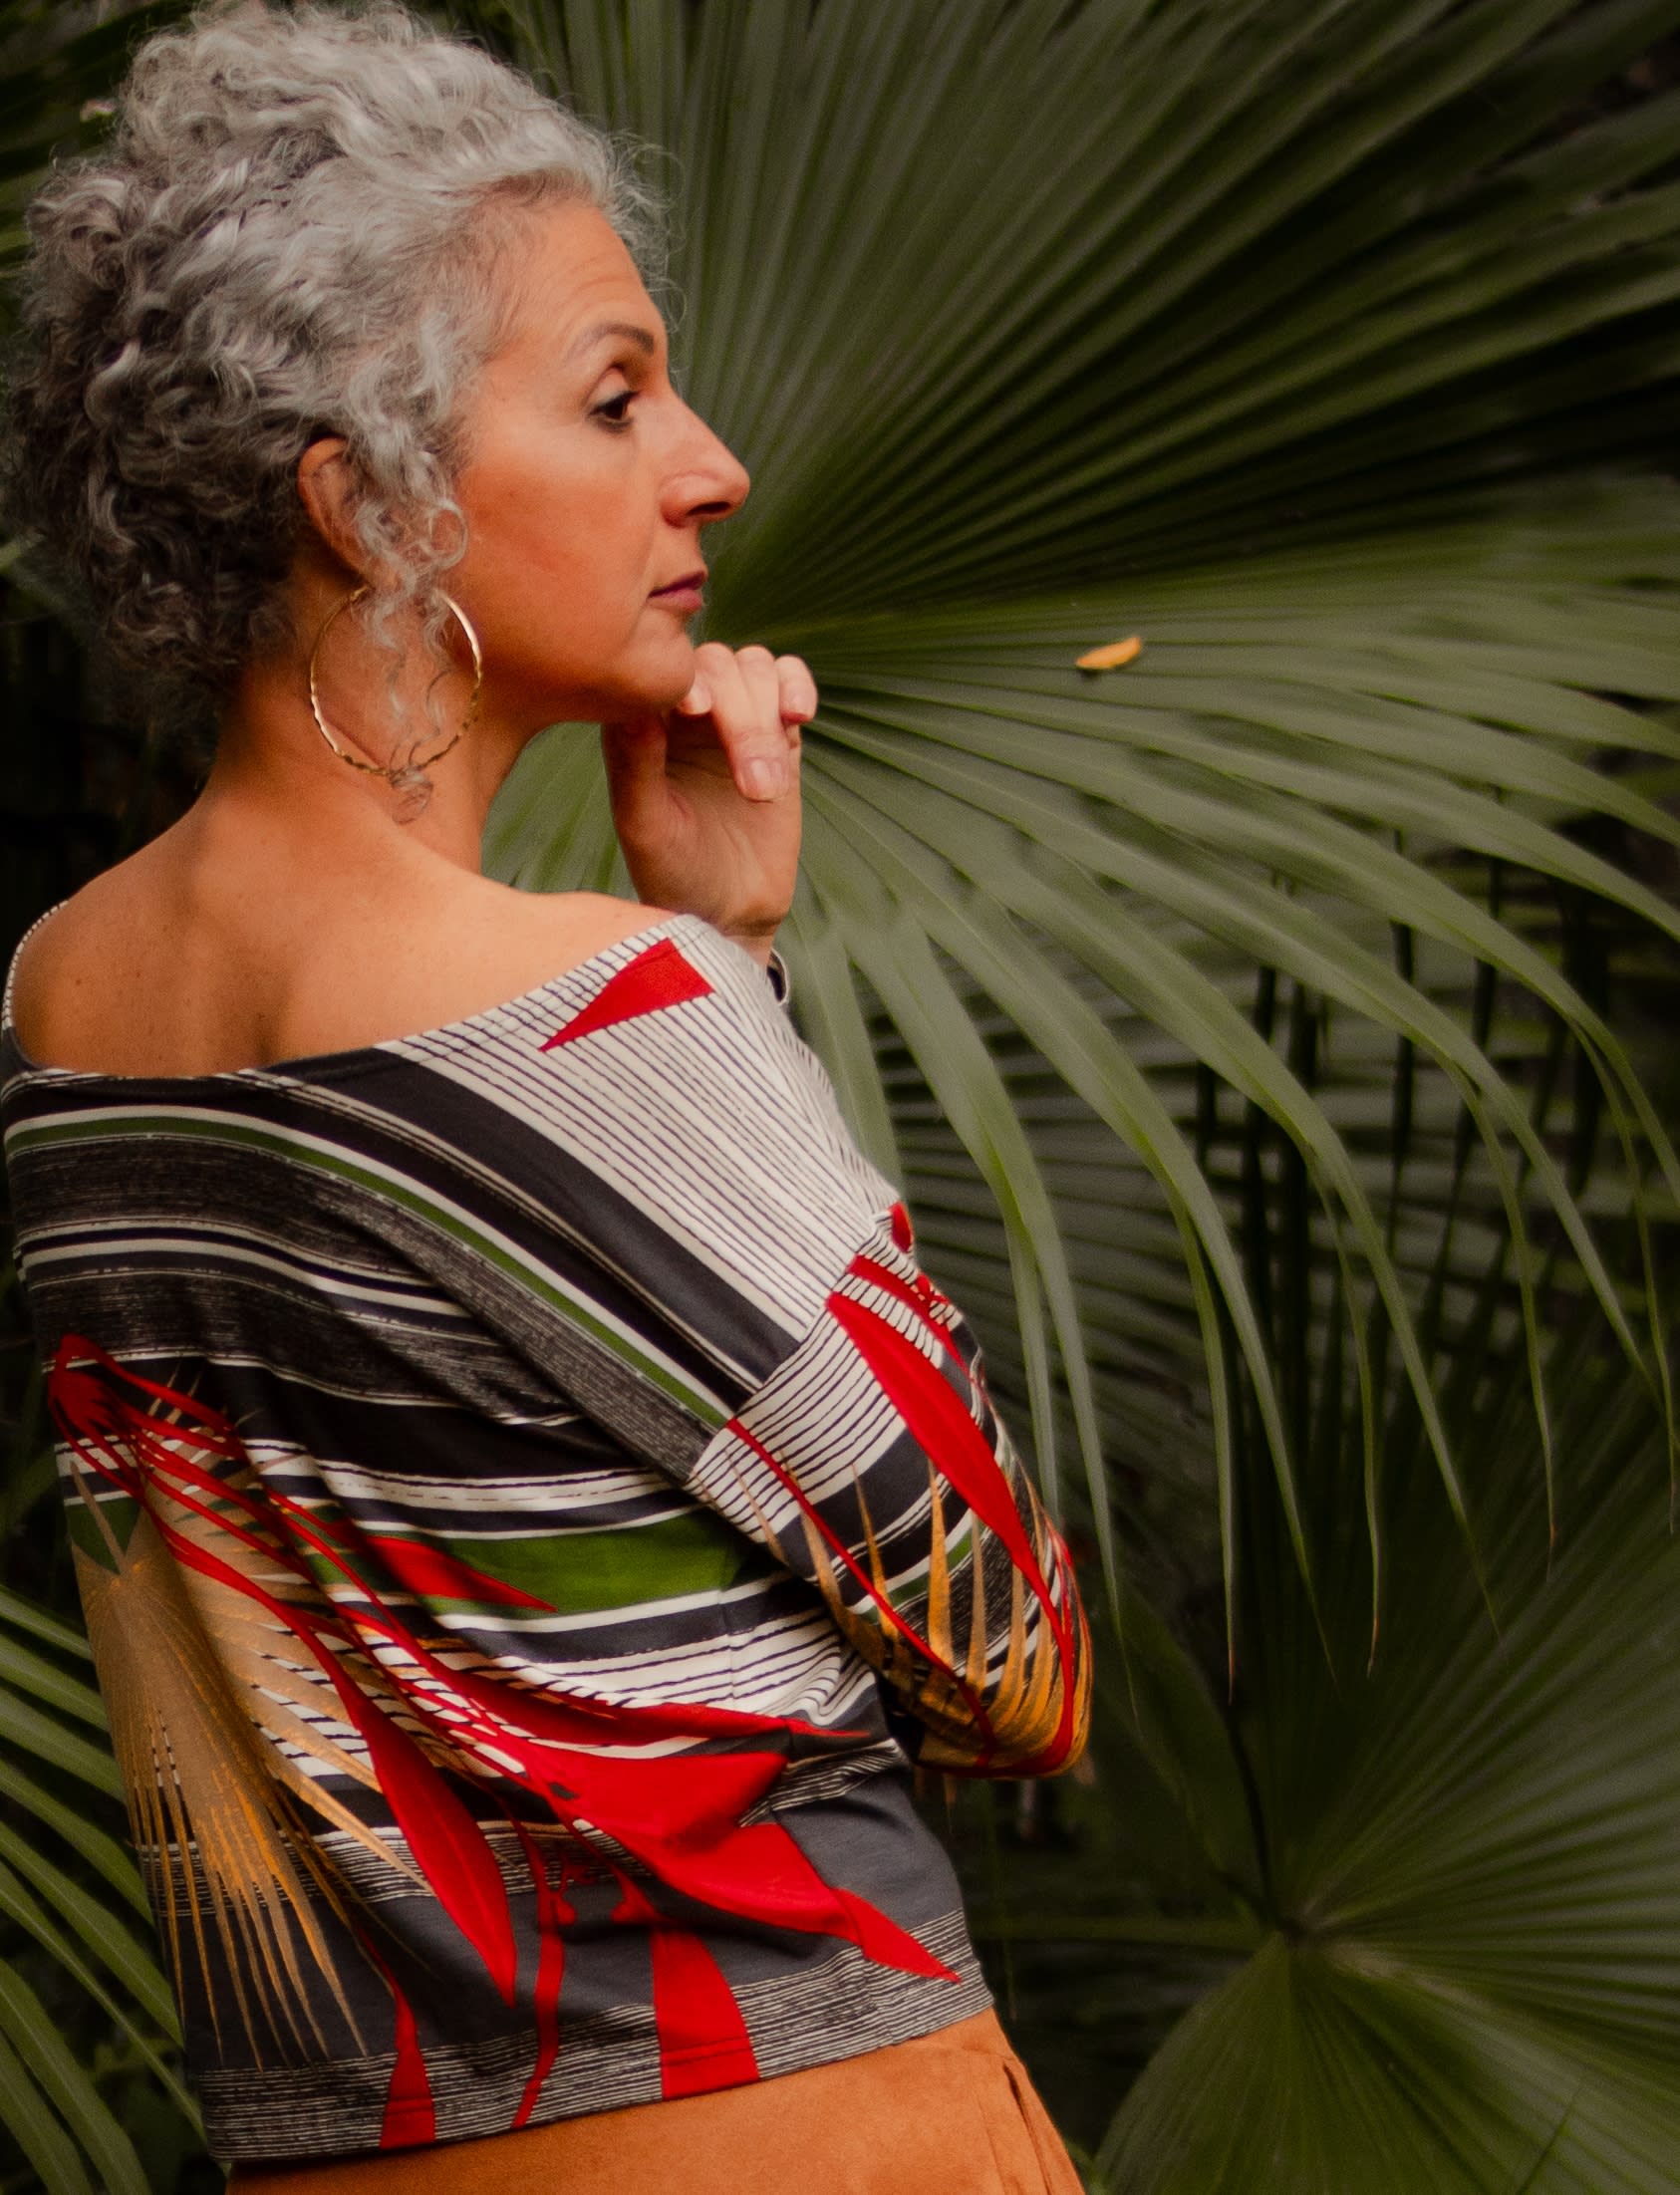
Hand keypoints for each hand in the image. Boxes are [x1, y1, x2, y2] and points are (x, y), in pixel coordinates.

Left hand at [601, 643, 812, 961]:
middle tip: (753, 790)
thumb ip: (635, 764)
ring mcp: (733, 719)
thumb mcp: (645, 827)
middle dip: (740, 720)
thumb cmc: (674, 875)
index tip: (695, 713)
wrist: (728, 912)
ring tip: (768, 790)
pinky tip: (798, 716)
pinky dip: (797, 686)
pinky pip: (789, 680)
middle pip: (715, 666)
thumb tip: (635, 706)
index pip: (660, 673)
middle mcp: (684, 714)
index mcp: (640, 727)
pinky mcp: (778, 733)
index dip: (682, 682)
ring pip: (754, 667)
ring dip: (768, 721)